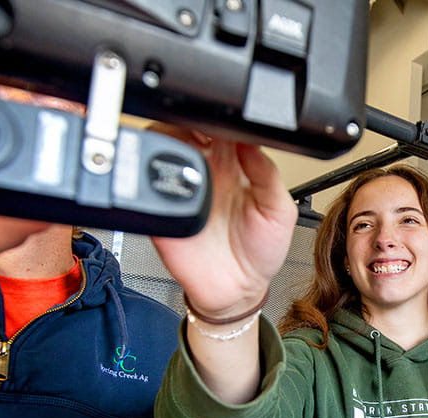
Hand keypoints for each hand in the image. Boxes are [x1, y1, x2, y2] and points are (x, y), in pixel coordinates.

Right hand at [150, 130, 296, 318]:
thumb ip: (268, 175)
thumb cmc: (260, 251)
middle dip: (192, 120)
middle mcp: (207, 170)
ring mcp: (184, 187)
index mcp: (235, 164)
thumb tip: (252, 142)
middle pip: (188, 126)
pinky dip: (154, 169)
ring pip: (164, 144)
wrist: (237, 289)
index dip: (221, 118)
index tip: (224, 120)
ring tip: (189, 144)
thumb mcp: (278, 211)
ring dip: (171, 137)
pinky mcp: (165, 207)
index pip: (223, 127)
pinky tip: (175, 173)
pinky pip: (149, 180)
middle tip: (203, 128)